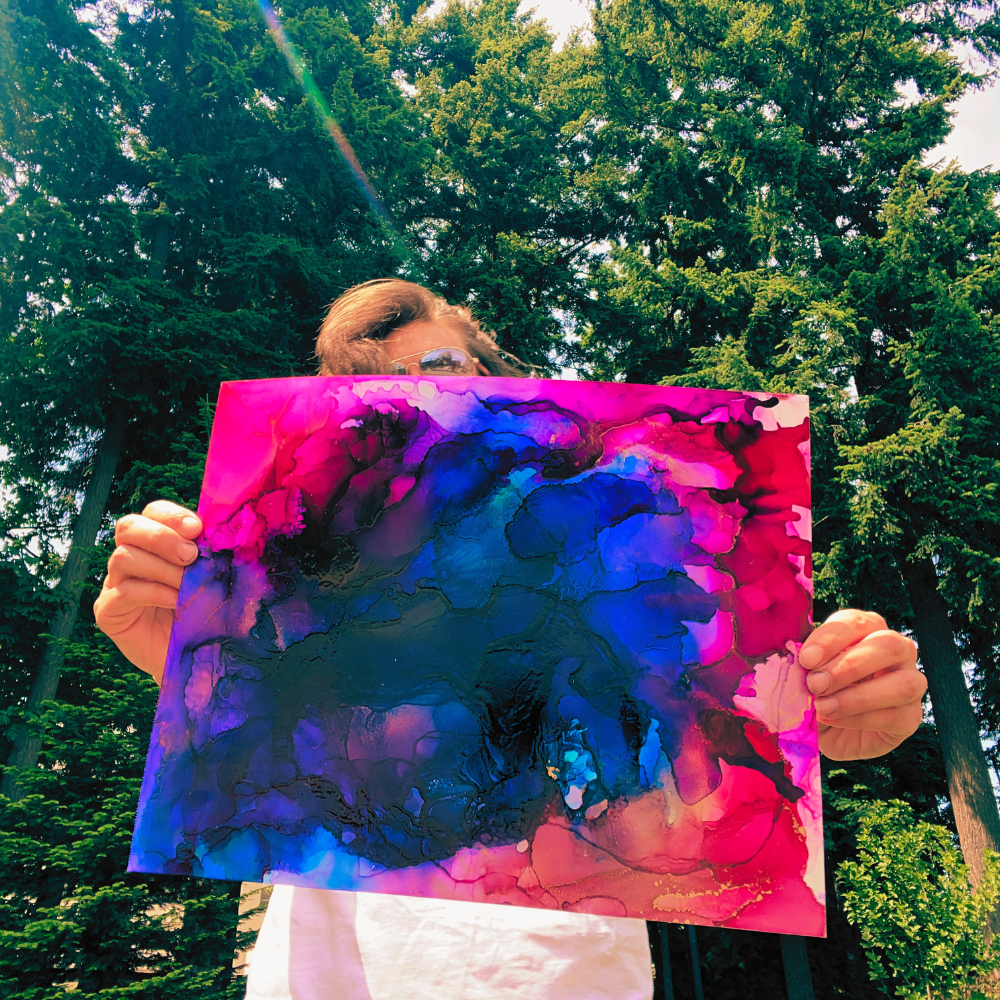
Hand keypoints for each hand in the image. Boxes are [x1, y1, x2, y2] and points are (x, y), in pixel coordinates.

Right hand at [93, 500, 202, 684]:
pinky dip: (154, 593)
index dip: (172, 516)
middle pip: (129, 526)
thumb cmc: (205, 613)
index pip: (153, 513)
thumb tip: (222, 532)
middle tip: (190, 555)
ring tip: (187, 585)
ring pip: (123, 557)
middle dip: (161, 536)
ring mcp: (115, 584)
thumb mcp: (213, 579)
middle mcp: (130, 558)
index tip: (198, 528)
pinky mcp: (108, 611)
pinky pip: (124, 592)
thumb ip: (211, 555)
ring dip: (162, 568)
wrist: (194, 659)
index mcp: (155, 543)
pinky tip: (176, 602)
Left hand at [800, 609, 925, 759]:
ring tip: (822, 707)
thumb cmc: (817, 692)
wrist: (827, 732)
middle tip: (816, 684)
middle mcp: (896, 650)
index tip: (806, 659)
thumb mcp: (804, 674)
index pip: (856, 622)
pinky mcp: (910, 717)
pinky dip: (859, 719)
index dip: (830, 638)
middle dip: (849, 666)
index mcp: (866, 630)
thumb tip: (797, 663)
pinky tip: (833, 720)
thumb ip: (804, 665)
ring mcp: (910, 683)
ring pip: (902, 683)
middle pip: (888, 645)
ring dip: (857, 696)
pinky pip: (895, 716)